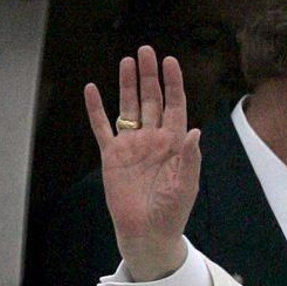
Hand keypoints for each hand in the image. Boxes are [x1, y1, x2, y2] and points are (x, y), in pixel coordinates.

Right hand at [84, 46, 201, 279]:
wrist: (148, 234)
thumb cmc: (171, 213)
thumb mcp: (186, 186)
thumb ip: (190, 158)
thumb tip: (194, 131)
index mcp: (173, 144)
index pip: (174, 106)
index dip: (173, 83)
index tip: (170, 62)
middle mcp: (152, 139)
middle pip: (151, 99)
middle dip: (149, 75)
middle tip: (146, 51)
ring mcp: (132, 145)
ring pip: (129, 107)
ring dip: (127, 85)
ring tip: (127, 61)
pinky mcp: (112, 156)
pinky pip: (102, 127)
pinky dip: (96, 109)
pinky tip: (91, 90)